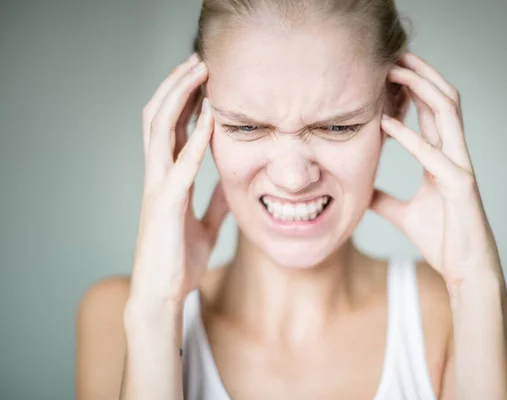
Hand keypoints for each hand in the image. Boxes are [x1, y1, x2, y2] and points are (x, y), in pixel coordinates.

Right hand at [128, 54, 227, 310]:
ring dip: (180, 97)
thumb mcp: (204, 225)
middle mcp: (157, 176)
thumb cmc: (179, 261)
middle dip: (177, 85)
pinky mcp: (165, 204)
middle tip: (198, 60)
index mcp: (166, 179)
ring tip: (199, 71)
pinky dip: (195, 138)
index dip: (183, 100)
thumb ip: (215, 202)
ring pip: (160, 128)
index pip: (170, 128)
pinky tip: (210, 118)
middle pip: (159, 117)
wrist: (162, 295)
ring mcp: (157, 187)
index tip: (203, 78)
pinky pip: (181, 163)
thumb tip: (232, 186)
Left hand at [370, 53, 500, 290]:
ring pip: (447, 114)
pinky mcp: (460, 186)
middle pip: (443, 101)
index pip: (432, 113)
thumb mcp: (404, 215)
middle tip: (394, 56)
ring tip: (395, 72)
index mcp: (443, 159)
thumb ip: (385, 200)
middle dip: (421, 74)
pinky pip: (433, 155)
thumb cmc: (443, 240)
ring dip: (421, 89)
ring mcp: (460, 168)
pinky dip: (409, 137)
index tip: (390, 71)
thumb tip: (363, 193)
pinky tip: (386, 123)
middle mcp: (454, 156)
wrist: (465, 270)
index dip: (415, 88)